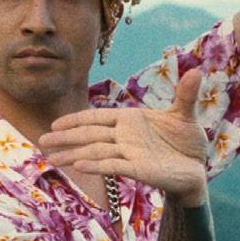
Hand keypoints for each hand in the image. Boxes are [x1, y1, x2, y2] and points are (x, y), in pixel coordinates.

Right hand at [39, 69, 209, 207]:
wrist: (197, 167)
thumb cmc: (187, 141)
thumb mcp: (186, 115)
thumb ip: (185, 95)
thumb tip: (197, 71)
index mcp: (130, 120)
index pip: (98, 117)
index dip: (77, 119)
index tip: (56, 124)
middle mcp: (125, 137)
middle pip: (90, 134)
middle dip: (66, 137)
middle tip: (42, 141)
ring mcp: (130, 154)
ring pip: (96, 151)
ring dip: (73, 154)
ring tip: (52, 158)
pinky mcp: (138, 169)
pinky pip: (113, 165)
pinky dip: (96, 165)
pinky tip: (79, 165)